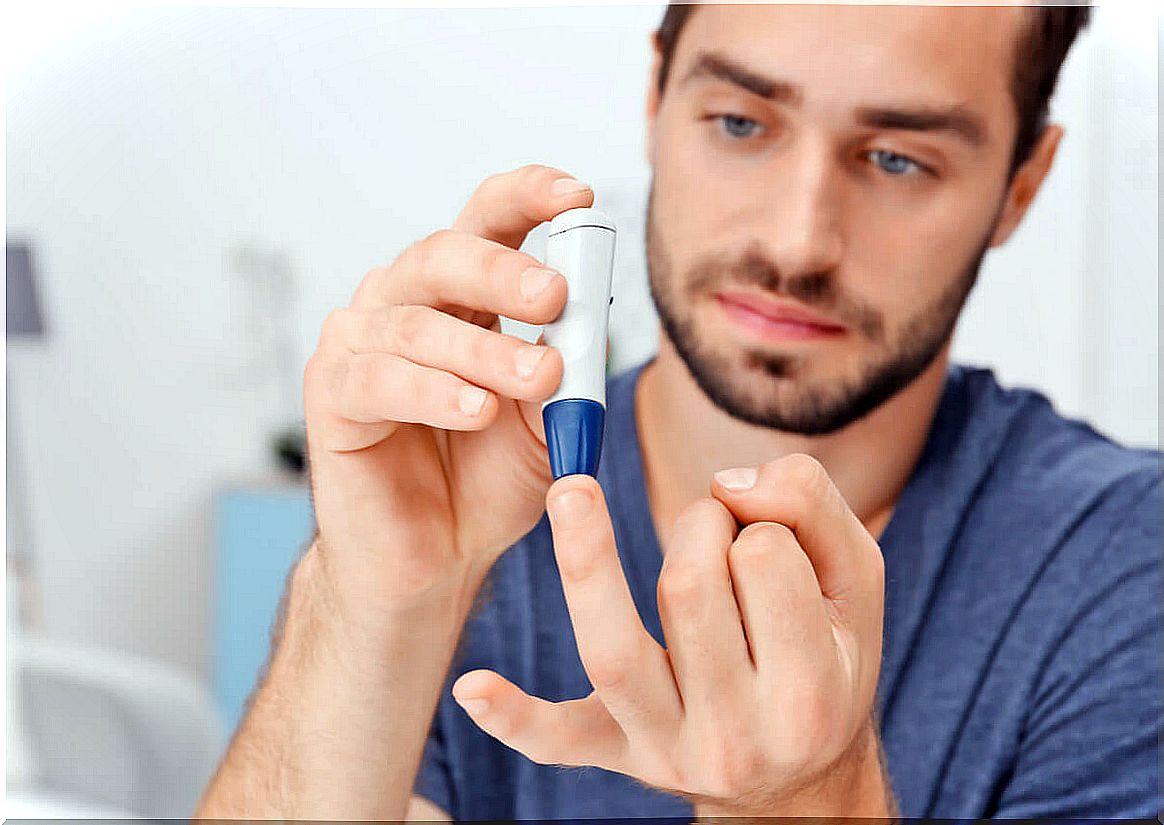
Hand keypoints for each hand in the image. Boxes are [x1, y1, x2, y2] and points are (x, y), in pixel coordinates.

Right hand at [303, 164, 594, 614]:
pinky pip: (379, 380)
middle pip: (443, 255)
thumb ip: (564, 369)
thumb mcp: (547, 420)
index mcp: (460, 296)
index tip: (576, 195)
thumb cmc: (487, 479)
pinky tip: (475, 413)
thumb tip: (586, 322)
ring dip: (483, 352)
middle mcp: (404, 304)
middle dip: (503, 271)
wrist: (436, 557)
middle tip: (554, 298)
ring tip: (536, 380)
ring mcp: (361, 345)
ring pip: (416, 323)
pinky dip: (433, 392)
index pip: (487, 221)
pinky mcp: (333, 396)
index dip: (527, 197)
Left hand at [449, 454, 892, 816]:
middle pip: (687, 590)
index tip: (760, 530)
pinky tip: (472, 688)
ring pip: (613, 649)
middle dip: (696, 528)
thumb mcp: (855, 580)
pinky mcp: (617, 752)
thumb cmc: (827, 656)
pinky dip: (516, 717)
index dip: (755, 520)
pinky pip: (560, 742)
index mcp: (810, 688)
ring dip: (589, 560)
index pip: (763, 559)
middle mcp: (738, 733)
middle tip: (712, 533)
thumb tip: (729, 480)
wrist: (799, 774)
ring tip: (573, 494)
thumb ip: (812, 506)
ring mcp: (669, 748)